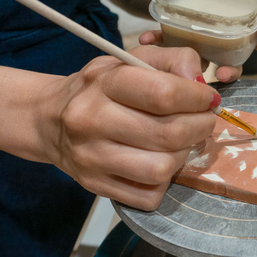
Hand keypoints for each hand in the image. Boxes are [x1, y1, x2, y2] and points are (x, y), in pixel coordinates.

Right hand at [39, 45, 217, 210]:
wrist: (48, 120)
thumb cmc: (99, 88)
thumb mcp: (129, 60)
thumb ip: (171, 60)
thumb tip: (200, 82)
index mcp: (103, 82)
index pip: (163, 93)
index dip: (198, 98)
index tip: (208, 99)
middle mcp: (92, 120)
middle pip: (169, 133)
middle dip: (200, 127)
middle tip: (203, 121)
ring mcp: (91, 158)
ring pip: (162, 168)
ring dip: (183, 155)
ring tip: (180, 143)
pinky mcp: (95, 186)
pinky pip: (149, 196)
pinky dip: (164, 181)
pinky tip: (159, 162)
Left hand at [140, 0, 256, 82]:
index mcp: (244, 30)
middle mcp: (224, 45)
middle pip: (236, 64)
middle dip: (232, 71)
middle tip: (224, 72)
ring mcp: (200, 49)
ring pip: (203, 67)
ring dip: (196, 72)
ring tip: (192, 69)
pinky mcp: (175, 46)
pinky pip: (167, 52)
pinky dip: (157, 45)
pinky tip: (147, 38)